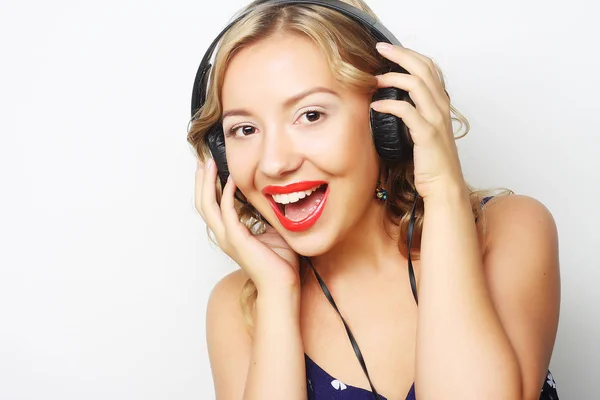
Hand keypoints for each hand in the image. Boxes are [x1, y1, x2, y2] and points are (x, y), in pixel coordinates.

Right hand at [195, 159, 300, 291]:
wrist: (282, 284)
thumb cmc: (280, 262)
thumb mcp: (270, 231)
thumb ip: (262, 216)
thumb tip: (267, 199)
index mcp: (229, 234)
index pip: (211, 207)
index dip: (207, 187)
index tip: (211, 168)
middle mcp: (224, 235)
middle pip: (202, 203)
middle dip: (201, 180)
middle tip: (203, 161)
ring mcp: (228, 238)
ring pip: (207, 206)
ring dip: (207, 183)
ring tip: (210, 164)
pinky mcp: (237, 239)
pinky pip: (227, 211)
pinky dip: (226, 193)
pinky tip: (232, 179)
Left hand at [370, 42, 466, 199]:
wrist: (444, 186)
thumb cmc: (432, 162)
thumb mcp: (423, 132)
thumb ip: (414, 115)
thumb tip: (390, 104)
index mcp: (441, 104)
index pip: (429, 68)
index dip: (410, 55)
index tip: (389, 51)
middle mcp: (441, 107)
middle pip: (424, 69)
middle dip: (400, 55)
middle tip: (380, 49)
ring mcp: (436, 120)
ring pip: (417, 85)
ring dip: (393, 77)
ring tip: (375, 79)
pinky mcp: (427, 134)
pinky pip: (406, 111)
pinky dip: (389, 105)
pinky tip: (375, 106)